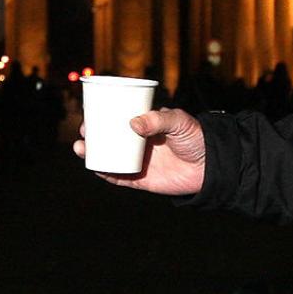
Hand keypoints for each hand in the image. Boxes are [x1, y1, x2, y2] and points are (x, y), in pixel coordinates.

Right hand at [76, 108, 207, 194]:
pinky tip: (94, 167)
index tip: (89, 113)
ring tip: (81, 148)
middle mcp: (138, 143)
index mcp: (145, 126)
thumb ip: (158, 120)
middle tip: (83, 131)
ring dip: (92, 154)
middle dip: (91, 135)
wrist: (211, 167)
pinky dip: (105, 173)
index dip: (102, 117)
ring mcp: (138, 161)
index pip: (118, 119)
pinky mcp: (141, 180)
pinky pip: (119, 177)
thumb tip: (133, 124)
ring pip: (109, 157)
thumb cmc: (197, 139)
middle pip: (108, 138)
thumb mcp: (179, 122)